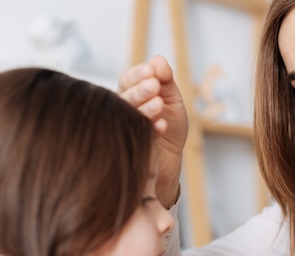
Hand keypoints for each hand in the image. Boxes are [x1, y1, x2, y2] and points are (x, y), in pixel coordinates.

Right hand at [118, 55, 187, 206]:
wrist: (171, 156)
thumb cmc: (169, 124)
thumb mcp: (172, 99)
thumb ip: (166, 79)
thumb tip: (158, 59)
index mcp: (130, 92)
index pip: (127, 79)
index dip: (138, 74)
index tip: (151, 71)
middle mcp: (122, 108)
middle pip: (125, 96)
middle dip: (140, 90)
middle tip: (154, 86)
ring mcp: (123, 126)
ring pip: (127, 114)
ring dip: (144, 108)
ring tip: (159, 104)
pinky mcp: (130, 146)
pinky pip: (139, 135)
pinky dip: (152, 129)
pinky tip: (162, 125)